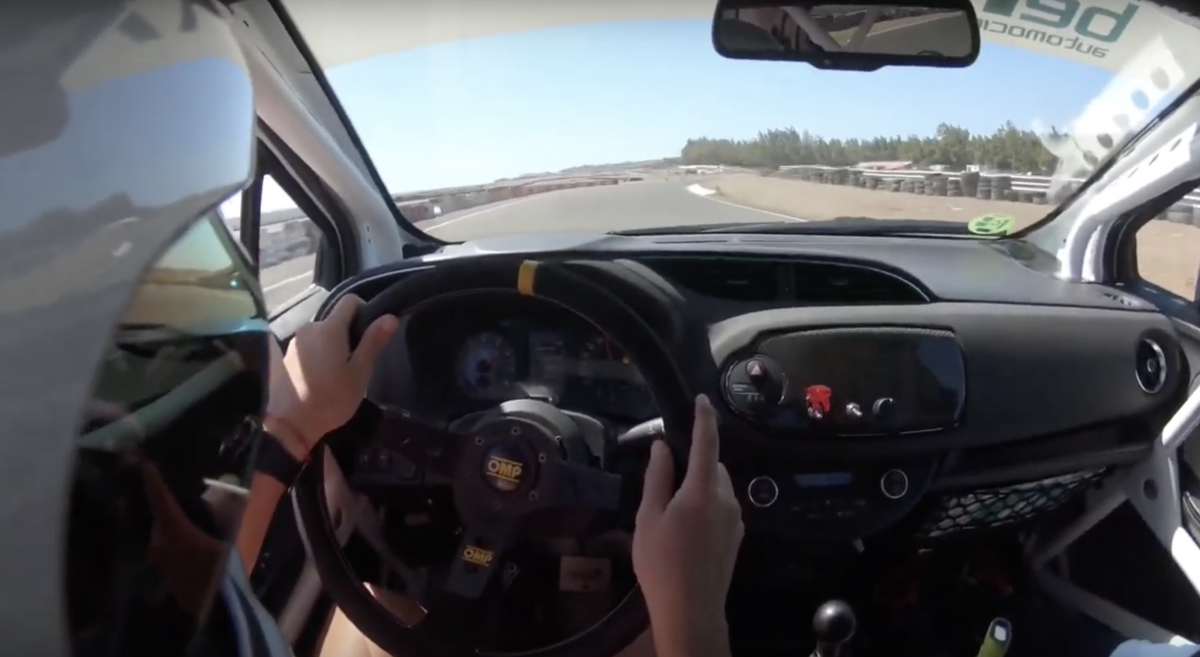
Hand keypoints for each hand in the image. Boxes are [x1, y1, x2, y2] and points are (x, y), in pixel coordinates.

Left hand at [266, 294, 397, 457]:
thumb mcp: (359, 373)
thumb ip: (373, 342)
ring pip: (322, 334)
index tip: (371, 335)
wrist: (289, 425)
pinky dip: (320, 354)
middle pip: (336, 319)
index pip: (350, 301)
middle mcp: (310, 328)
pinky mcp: (286, 356)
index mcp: (329, 328)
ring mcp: (295, 342)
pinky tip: (322, 378)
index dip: (365, 311)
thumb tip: (389, 316)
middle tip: (358, 361)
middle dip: (349, 333)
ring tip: (340, 373)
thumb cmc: (331, 399)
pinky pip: (310, 346)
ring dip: (334, 345)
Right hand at [633, 394, 742, 656]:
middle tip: (665, 478)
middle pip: (713, 466)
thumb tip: (663, 447)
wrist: (691, 610)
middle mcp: (726, 499)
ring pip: (718, 487)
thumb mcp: (649, 518)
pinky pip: (722, 507)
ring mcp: (735, 519)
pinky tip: (686, 528)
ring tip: (671, 510)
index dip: (704, 418)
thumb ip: (657, 478)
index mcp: (702, 490)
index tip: (701, 399)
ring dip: (699, 486)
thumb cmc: (662, 564)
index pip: (707, 443)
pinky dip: (706, 504)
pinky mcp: (736, 536)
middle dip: (694, 463)